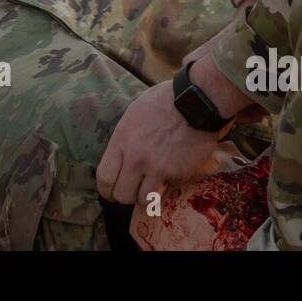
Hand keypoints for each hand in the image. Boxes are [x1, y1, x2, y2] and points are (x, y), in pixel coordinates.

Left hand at [96, 80, 227, 205]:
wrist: (197, 102)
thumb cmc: (164, 100)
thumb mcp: (134, 114)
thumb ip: (125, 139)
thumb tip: (120, 156)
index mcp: (122, 140)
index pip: (104, 177)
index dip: (105, 190)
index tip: (109, 192)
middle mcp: (136, 158)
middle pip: (121, 195)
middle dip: (125, 196)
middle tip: (131, 191)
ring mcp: (158, 168)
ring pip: (144, 200)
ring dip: (146, 196)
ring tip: (150, 187)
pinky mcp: (178, 174)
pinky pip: (168, 190)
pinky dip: (168, 185)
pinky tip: (172, 171)